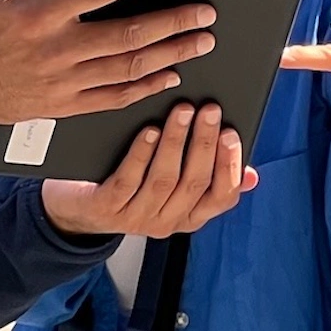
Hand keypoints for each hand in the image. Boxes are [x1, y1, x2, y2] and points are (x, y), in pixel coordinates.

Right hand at [0, 0, 216, 123]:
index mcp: (40, 13)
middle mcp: (58, 50)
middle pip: (128, 33)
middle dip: (173, 21)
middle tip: (206, 12)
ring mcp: (63, 83)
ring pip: (128, 69)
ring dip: (170, 54)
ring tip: (202, 42)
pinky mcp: (63, 107)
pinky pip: (113, 100)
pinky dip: (145, 89)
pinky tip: (169, 77)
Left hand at [41, 103, 256, 238]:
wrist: (79, 207)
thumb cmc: (135, 182)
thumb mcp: (175, 183)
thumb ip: (210, 177)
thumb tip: (251, 175)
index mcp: (190, 215)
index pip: (222, 197)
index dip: (229, 166)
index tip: (232, 132)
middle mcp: (167, 222)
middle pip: (194, 183)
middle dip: (204, 143)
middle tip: (210, 109)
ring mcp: (137, 217)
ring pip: (164, 180)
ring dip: (176, 143)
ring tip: (182, 110)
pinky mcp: (108, 208)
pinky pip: (128, 181)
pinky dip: (141, 154)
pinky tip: (149, 130)